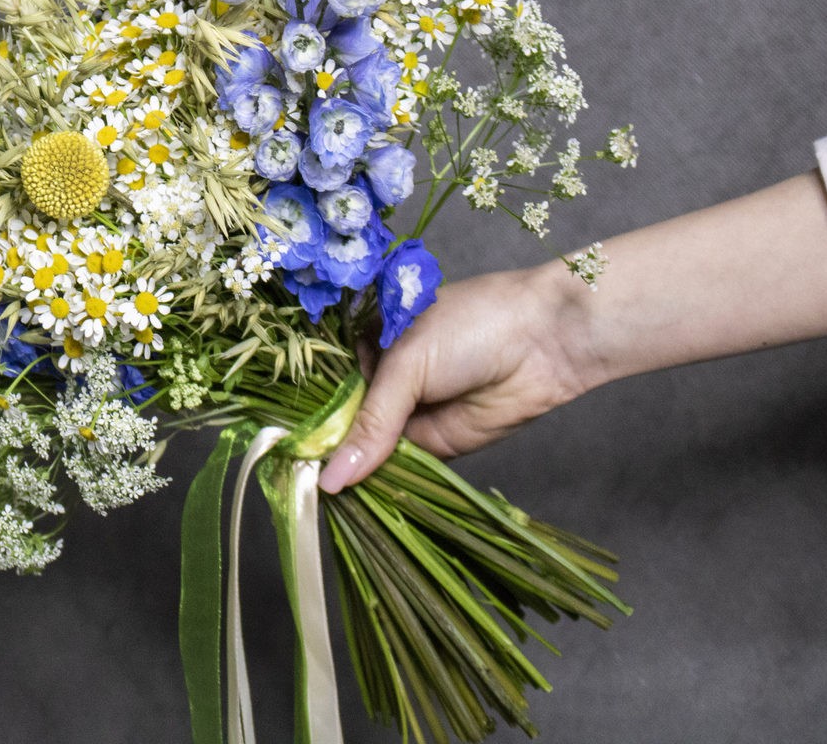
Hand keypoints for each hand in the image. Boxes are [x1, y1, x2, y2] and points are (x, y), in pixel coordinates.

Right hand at [318, 267, 587, 492]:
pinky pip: (401, 469)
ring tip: (317, 496)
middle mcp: (383, 380)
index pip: (325, 387)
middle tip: (293, 480)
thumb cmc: (472, 326)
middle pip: (343, 423)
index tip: (279, 448)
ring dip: (352, 473)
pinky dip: (383, 484)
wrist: (547, 340)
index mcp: (367, 343)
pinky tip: (356, 500)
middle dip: (324, 450)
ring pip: (370, 450)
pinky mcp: (436, 444)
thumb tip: (330, 476)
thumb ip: (370, 424)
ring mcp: (409, 413)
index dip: (304, 416)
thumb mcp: (408, 365)